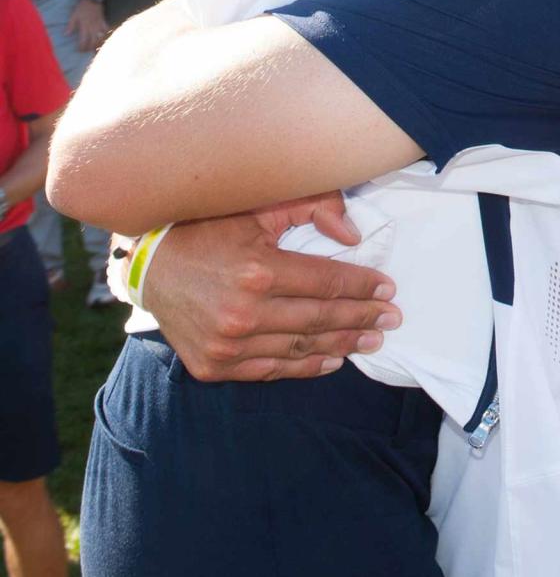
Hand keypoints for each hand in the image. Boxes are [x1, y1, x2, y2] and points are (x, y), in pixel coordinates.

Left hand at [67, 0, 107, 50]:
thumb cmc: (82, 7)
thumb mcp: (74, 15)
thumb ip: (70, 25)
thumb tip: (65, 35)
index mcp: (85, 28)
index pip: (83, 41)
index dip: (81, 48)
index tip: (79, 50)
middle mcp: (93, 29)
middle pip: (93, 42)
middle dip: (89, 49)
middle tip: (86, 51)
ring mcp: (99, 26)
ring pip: (100, 39)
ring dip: (98, 45)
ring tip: (95, 49)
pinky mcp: (104, 22)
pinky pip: (107, 31)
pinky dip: (106, 35)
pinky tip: (105, 38)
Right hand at [143, 197, 401, 381]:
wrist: (150, 265)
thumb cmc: (208, 228)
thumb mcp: (257, 206)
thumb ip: (310, 207)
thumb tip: (353, 234)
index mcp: (257, 269)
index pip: (326, 282)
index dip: (362, 286)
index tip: (388, 288)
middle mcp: (243, 312)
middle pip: (320, 319)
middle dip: (362, 317)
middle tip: (392, 318)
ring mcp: (227, 345)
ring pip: (301, 348)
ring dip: (343, 344)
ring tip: (372, 339)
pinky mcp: (214, 366)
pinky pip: (272, 370)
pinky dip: (306, 366)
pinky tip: (334, 359)